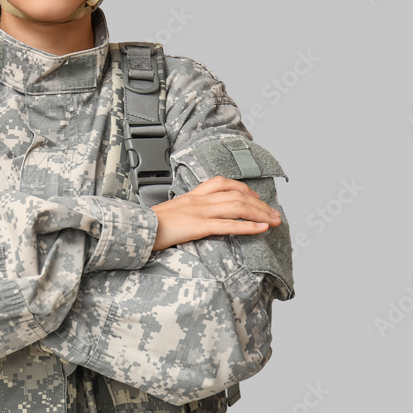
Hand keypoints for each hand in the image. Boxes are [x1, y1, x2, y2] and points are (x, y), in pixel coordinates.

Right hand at [150, 175, 280, 250]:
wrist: (136, 229)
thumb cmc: (152, 226)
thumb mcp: (173, 213)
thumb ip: (189, 212)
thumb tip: (201, 219)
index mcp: (192, 194)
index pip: (224, 183)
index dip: (245, 189)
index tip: (258, 200)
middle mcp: (198, 199)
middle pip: (237, 195)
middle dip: (260, 204)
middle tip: (276, 213)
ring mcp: (198, 211)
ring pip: (236, 207)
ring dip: (260, 213)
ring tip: (275, 220)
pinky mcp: (197, 226)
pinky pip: (228, 225)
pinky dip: (248, 226)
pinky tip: (261, 228)